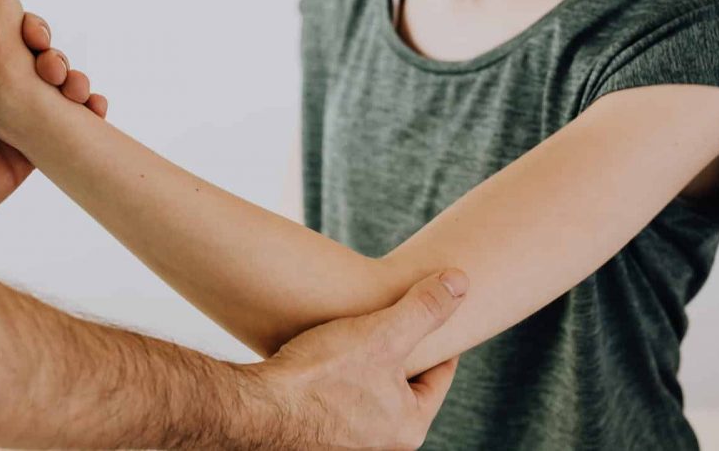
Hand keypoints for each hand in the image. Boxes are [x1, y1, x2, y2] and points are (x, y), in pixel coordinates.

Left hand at [0, 14, 105, 236]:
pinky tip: (97, 108)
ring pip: (60, 91)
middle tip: (50, 67)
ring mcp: (16, 119)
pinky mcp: (29, 152)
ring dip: (76, 81)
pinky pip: (67, 129)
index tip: (33, 31)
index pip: (9, 32)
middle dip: (55, 56)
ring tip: (75, 88)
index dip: (29, 27)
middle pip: (41, 59)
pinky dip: (89, 115)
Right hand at [248, 270, 468, 448]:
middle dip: (401, 347)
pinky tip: (326, 349)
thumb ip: (425, 308)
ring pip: (371, 387)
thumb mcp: (383, 334)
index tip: (433, 307)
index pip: (440, 373)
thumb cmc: (321, 375)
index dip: (439, 334)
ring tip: (359, 327)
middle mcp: (382, 440)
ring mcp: (348, 438)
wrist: (257, 406)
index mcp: (409, 425)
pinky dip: (341, 370)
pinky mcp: (316, 429)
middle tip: (395, 313)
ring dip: (368, 359)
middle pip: (405, 382)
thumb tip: (462, 283)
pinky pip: (341, 393)